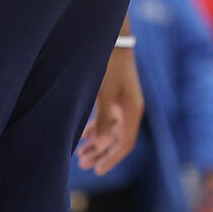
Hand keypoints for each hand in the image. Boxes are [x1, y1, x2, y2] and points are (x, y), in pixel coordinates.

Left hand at [77, 43, 143, 172]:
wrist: (113, 40)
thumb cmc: (108, 66)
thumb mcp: (104, 93)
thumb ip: (102, 119)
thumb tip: (101, 143)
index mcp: (132, 112)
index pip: (124, 144)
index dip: (111, 159)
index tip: (97, 171)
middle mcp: (130, 111)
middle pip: (117, 141)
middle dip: (101, 154)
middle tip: (84, 166)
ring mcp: (123, 104)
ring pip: (111, 131)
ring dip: (97, 144)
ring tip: (80, 156)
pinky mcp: (116, 98)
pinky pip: (107, 120)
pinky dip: (96, 129)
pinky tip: (84, 136)